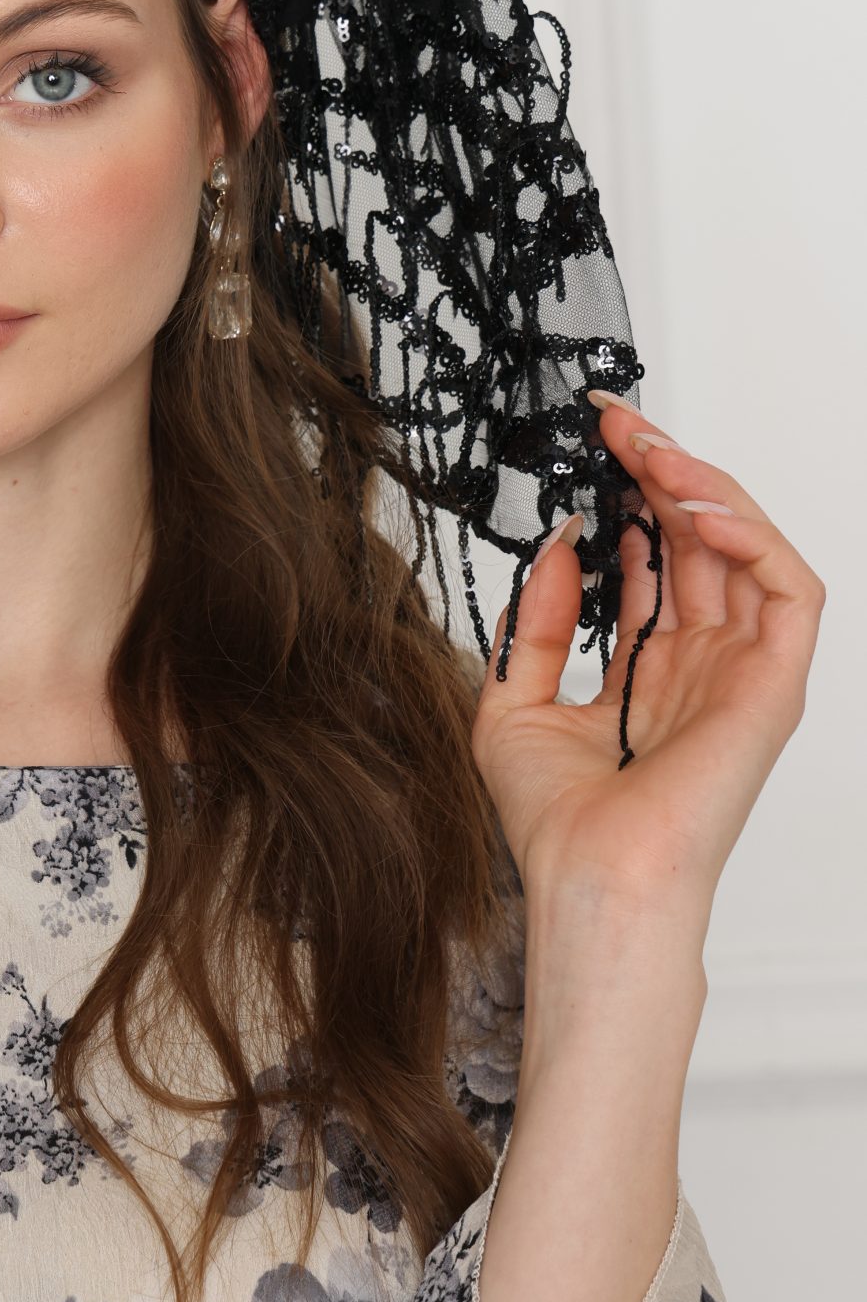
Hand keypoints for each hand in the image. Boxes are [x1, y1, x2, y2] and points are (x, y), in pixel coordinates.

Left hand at [472, 394, 824, 924]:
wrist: (588, 879)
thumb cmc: (557, 823)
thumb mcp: (511, 701)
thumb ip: (536, 623)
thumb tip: (558, 547)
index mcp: (655, 669)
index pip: (658, 556)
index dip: (633, 493)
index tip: (592, 442)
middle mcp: (706, 663)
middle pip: (702, 538)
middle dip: (664, 468)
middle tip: (616, 422)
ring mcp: (745, 671)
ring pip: (749, 548)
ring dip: (706, 487)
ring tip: (650, 451)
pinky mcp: (775, 683)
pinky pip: (790, 590)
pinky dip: (752, 536)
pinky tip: (694, 509)